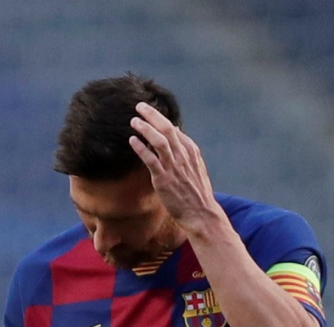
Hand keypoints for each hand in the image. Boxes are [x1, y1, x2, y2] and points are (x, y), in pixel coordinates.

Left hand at [128, 102, 222, 230]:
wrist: (201, 214)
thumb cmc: (196, 193)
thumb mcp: (196, 167)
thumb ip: (185, 148)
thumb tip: (176, 130)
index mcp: (191, 152)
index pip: (174, 129)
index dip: (160, 118)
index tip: (148, 112)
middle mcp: (183, 156)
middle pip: (167, 129)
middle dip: (152, 115)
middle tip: (140, 106)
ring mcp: (174, 167)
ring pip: (159, 141)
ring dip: (145, 128)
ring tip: (134, 121)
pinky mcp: (164, 179)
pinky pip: (150, 160)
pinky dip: (141, 148)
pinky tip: (132, 141)